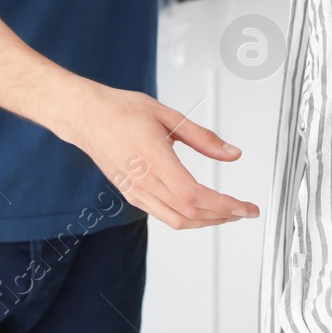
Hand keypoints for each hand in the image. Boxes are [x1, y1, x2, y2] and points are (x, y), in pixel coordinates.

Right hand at [54, 81, 259, 229]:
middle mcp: (144, 182)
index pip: (194, 196)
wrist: (86, 117)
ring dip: (207, 221)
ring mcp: (136, 192)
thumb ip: (203, 138)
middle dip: (223, 216)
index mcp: (154, 159)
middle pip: (190, 214)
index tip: (245, 208)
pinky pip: (163, 215)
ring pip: (176, 220)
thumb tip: (232, 153)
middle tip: (245, 211)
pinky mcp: (132, 195)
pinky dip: (188, 218)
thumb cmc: (121, 111)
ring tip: (229, 213)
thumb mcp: (169, 116)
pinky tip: (201, 209)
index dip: (224, 206)